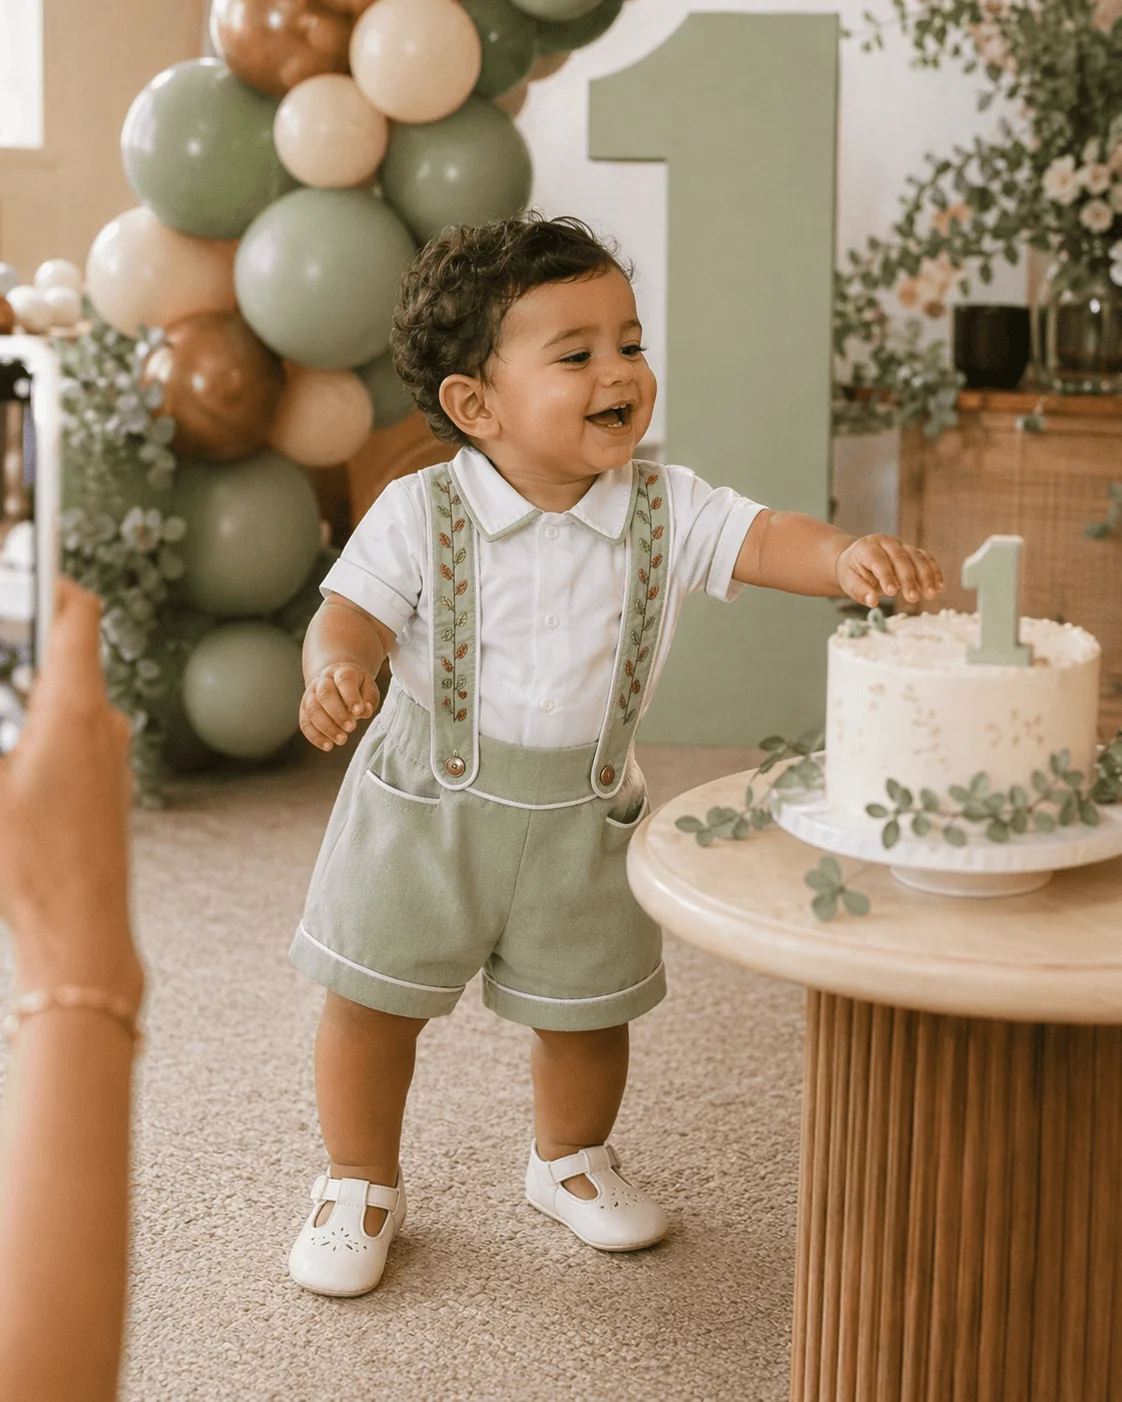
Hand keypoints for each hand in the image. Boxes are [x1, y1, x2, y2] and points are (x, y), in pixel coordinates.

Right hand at [0, 578, 140, 1001]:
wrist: (81, 929)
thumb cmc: (30, 861)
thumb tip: (12, 709)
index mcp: (74, 708)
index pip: (77, 616)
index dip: (50, 582)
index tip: (26, 565)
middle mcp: (103, 723)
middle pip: (67, 655)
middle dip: (22, 641)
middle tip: (3, 634)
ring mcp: (111, 755)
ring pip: (67, 697)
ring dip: (28, 689)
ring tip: (4, 709)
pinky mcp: (108, 784)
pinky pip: (73, 734)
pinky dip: (40, 725)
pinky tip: (12, 751)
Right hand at [300, 663, 378, 751]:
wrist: (335, 680)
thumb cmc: (356, 687)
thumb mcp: (368, 688)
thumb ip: (369, 699)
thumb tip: (364, 711)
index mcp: (341, 672)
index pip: (344, 680)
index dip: (351, 696)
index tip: (359, 711)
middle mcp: (323, 681)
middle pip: (325, 694)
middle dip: (338, 714)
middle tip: (351, 728)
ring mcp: (311, 694)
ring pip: (313, 709)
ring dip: (327, 727)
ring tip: (342, 739)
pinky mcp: (304, 709)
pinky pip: (305, 723)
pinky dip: (315, 736)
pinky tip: (328, 745)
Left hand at [835, 534, 943, 607]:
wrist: (856, 560)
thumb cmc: (852, 572)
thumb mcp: (849, 582)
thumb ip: (860, 591)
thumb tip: (872, 602)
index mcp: (867, 547)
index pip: (878, 560)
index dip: (886, 575)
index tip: (892, 592)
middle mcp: (885, 542)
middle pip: (901, 558)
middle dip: (908, 579)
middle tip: (913, 598)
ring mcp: (901, 545)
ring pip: (917, 557)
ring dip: (926, 576)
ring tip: (931, 595)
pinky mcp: (911, 551)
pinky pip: (926, 559)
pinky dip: (934, 573)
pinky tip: (939, 587)